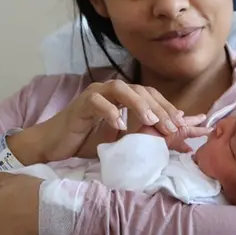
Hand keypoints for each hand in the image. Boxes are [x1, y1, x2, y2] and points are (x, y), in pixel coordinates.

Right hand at [41, 80, 202, 161]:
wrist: (53, 145)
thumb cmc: (87, 142)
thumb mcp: (122, 141)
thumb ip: (147, 136)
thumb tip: (181, 139)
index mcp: (122, 98)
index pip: (150, 94)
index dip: (167, 106)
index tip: (182, 123)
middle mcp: (110, 92)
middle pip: (139, 90)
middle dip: (158, 107)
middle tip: (171, 126)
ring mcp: (94, 95)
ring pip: (119, 89)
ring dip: (137, 103)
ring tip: (150, 120)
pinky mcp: (79, 105)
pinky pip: (96, 102)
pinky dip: (109, 112)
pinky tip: (119, 125)